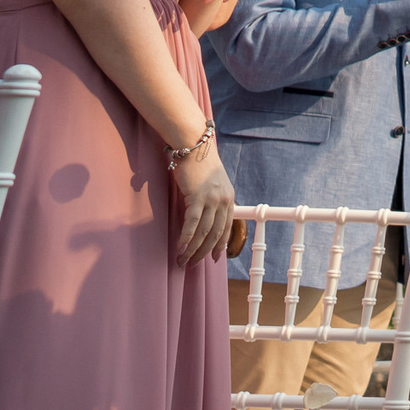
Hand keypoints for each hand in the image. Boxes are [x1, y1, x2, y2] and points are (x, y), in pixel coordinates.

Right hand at [170, 138, 236, 264]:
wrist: (193, 144)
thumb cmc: (198, 164)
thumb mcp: (211, 184)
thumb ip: (210, 200)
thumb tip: (203, 216)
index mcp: (229, 198)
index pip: (226, 227)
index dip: (220, 245)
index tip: (214, 259)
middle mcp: (224, 200)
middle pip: (215, 234)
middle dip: (203, 252)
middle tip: (191, 265)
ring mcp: (212, 199)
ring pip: (203, 231)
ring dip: (192, 249)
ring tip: (182, 261)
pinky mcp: (197, 196)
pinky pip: (192, 222)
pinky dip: (186, 237)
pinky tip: (180, 247)